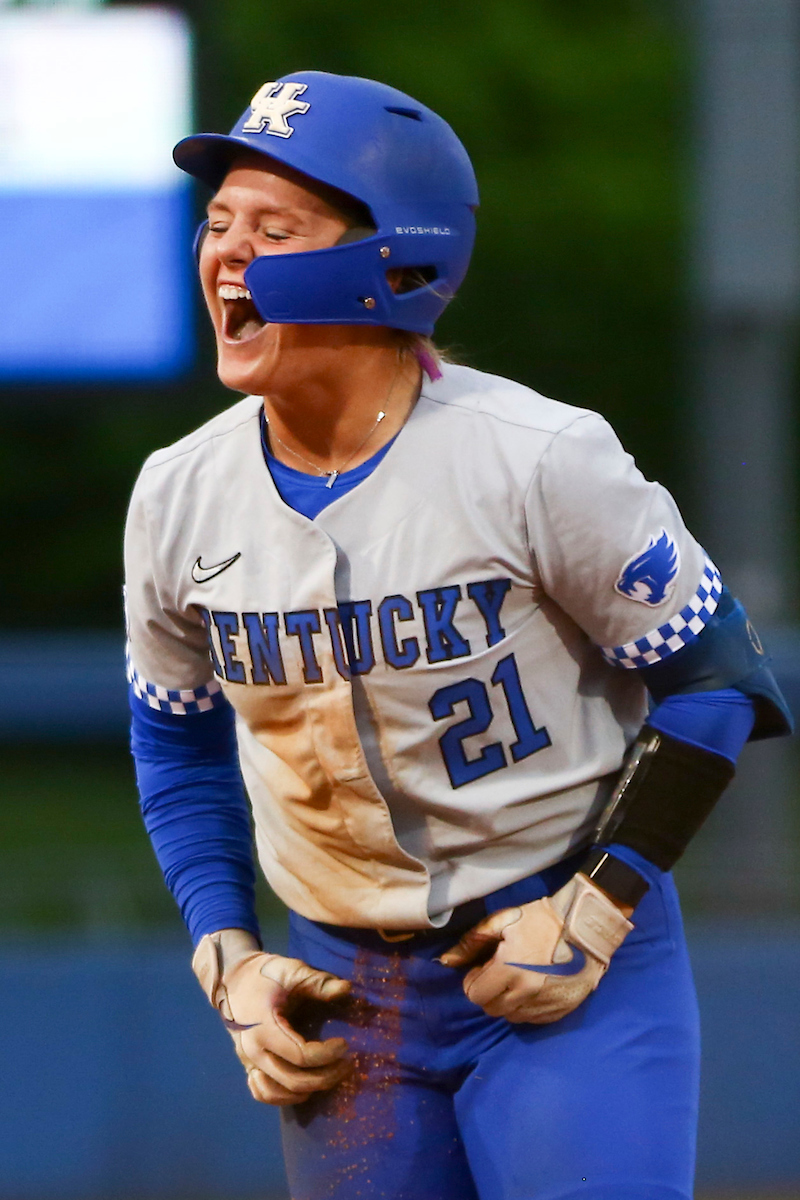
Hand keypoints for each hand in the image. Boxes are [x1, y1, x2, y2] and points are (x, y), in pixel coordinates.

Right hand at [193, 929, 351, 1104]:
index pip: (300, 1055)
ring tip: (330, 1076)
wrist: (231, 978)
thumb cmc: (264, 974)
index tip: (345, 1044)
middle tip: (346, 1064)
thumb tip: (347, 989)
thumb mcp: (292, 971)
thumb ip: (319, 982)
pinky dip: (283, 1097)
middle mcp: (253, 1051)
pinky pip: (263, 1093)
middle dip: (325, 1077)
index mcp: (264, 1028)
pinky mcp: (247, 1065)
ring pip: (277, 1094)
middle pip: (293, 1081)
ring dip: (307, 1090)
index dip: (327, 1054)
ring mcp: (247, 1061)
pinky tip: (304, 1087)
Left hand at [439, 873, 632, 1024]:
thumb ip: (472, 941)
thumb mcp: (503, 921)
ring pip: (512, 1017)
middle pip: (492, 1009)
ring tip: (517, 980)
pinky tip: (534, 988)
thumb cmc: (541, 919)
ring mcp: (546, 1004)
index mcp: (509, 970)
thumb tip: (446, 961)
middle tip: (498, 973)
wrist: (585, 925)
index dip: (474, 981)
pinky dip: (528, 1008)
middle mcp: (526, 993)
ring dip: (508, 1002)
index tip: (482, 968)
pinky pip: (534, 1019)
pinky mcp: (562, 1009)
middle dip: (489, 993)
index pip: (476, 995)